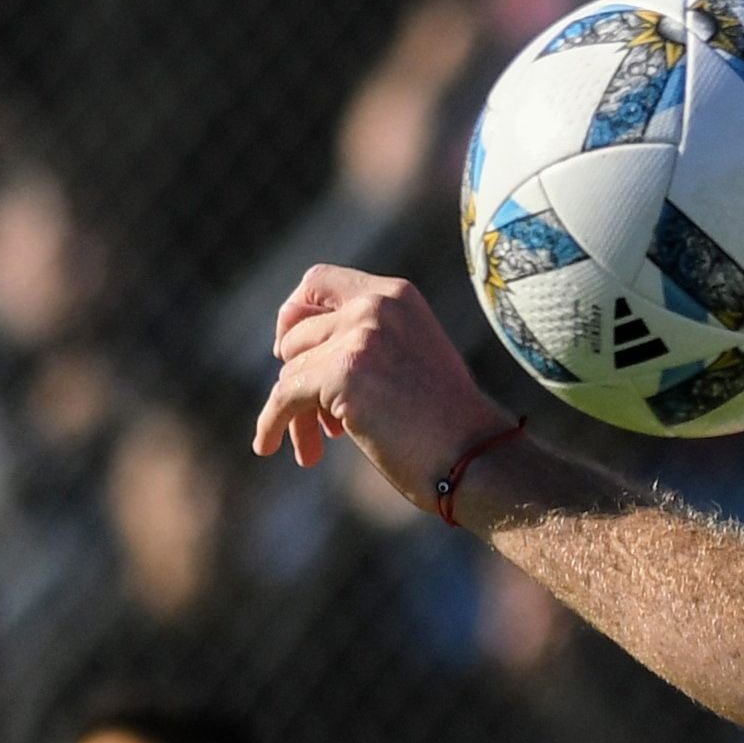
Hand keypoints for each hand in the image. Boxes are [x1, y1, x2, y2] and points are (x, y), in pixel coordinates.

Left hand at [256, 267, 518, 507]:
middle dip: (298, 376)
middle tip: (316, 419)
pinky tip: (266, 445)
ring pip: (290, 370)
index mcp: (397, 296)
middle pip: (297, 333)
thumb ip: (364, 343)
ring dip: (295, 412)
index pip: (317, 281)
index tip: (290, 350)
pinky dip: (272, 422)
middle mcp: (377, 305)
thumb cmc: (448, 428)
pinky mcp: (343, 371)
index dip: (295, 315)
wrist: (476, 460)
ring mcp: (360, 335)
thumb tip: (290, 355)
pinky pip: (284, 396)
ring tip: (312, 448)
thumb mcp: (409, 362)